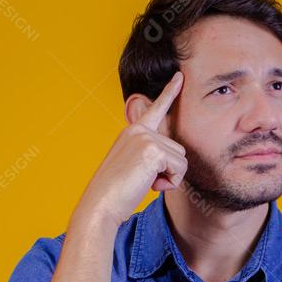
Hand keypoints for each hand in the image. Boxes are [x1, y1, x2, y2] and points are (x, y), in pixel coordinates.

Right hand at [71, 71, 187, 229]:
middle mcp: (138, 129)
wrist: (100, 205)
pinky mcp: (152, 149)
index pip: (155, 109)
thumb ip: (149, 156)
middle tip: (145, 180)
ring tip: (145, 183)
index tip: (180, 76)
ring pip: (181, 159)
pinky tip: (150, 185)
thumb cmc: (115, 193)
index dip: (170, 92)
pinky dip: (170, 182)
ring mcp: (145, 137)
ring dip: (170, 177)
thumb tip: (175, 160)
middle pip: (178, 148)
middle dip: (169, 170)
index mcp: (132, 132)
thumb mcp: (132, 166)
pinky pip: (179, 168)